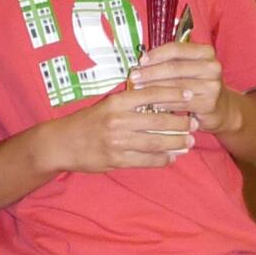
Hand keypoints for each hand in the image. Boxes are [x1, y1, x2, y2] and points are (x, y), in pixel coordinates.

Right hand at [55, 87, 192, 172]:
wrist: (61, 144)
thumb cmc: (86, 122)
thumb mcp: (106, 105)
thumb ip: (130, 103)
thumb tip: (160, 101)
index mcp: (116, 102)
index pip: (151, 94)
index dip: (173, 94)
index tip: (189, 95)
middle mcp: (118, 120)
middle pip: (158, 120)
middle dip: (181, 122)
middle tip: (194, 123)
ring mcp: (118, 142)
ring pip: (156, 142)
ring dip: (176, 143)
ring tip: (189, 142)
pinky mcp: (116, 160)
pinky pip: (146, 161)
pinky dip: (162, 159)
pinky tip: (172, 157)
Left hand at [129, 40, 229, 129]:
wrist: (222, 108)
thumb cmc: (199, 85)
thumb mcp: (190, 68)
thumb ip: (172, 61)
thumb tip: (142, 60)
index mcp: (207, 52)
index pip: (176, 48)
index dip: (156, 54)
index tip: (141, 61)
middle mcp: (212, 66)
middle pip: (174, 67)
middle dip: (150, 72)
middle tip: (133, 77)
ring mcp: (212, 86)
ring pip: (176, 85)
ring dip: (154, 88)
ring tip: (138, 89)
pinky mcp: (209, 104)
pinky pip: (180, 103)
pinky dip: (163, 103)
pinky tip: (151, 103)